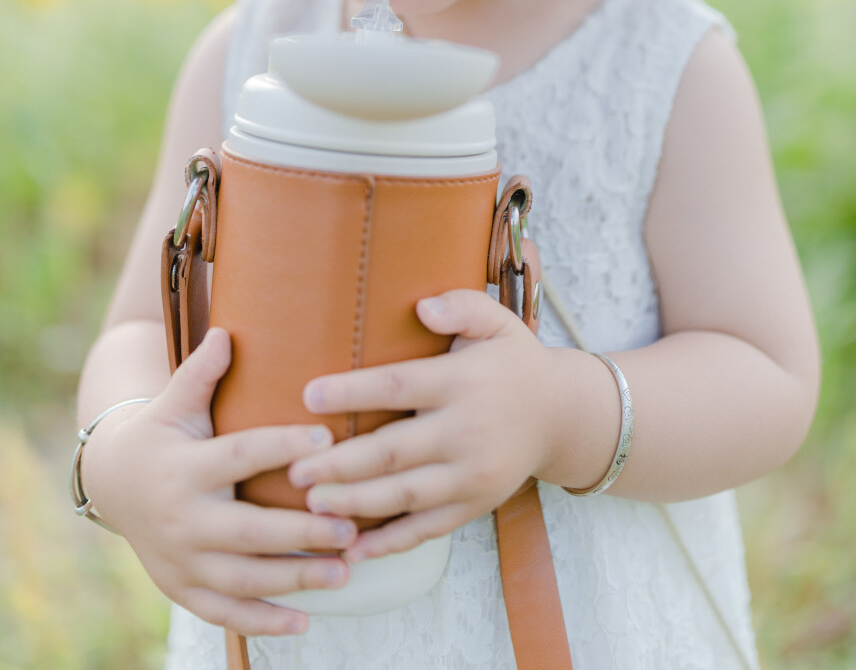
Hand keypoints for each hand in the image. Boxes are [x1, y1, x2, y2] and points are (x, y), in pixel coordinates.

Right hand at [81, 328, 359, 635]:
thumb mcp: (174, 400)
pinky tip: (305, 621)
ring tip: (344, 572)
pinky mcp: (184, 588)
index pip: (238, 455)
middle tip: (350, 527)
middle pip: (246, 531)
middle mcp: (182, 519)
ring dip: (294, 580)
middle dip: (300, 533)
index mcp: (185, 468)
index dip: (280, 446)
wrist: (114, 481)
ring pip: (242, 579)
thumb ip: (201, 372)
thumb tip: (227, 332)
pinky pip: (225, 613)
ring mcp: (182, 561)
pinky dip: (264, 621)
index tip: (324, 438)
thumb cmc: (162, 431)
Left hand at [289, 290, 561, 563]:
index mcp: (464, 381)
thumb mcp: (498, 321)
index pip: (400, 386)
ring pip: (405, 495)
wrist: (560, 416)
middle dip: (341, 463)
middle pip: (394, 450)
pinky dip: (388, 543)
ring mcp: (471, 475)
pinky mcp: (474, 506)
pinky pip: (426, 529)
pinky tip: (351, 550)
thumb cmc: (513, 361)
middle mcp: (467, 431)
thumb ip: (462, 305)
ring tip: (311, 506)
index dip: (353, 391)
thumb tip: (422, 308)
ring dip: (355, 503)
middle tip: (294, 467)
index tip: (308, 395)